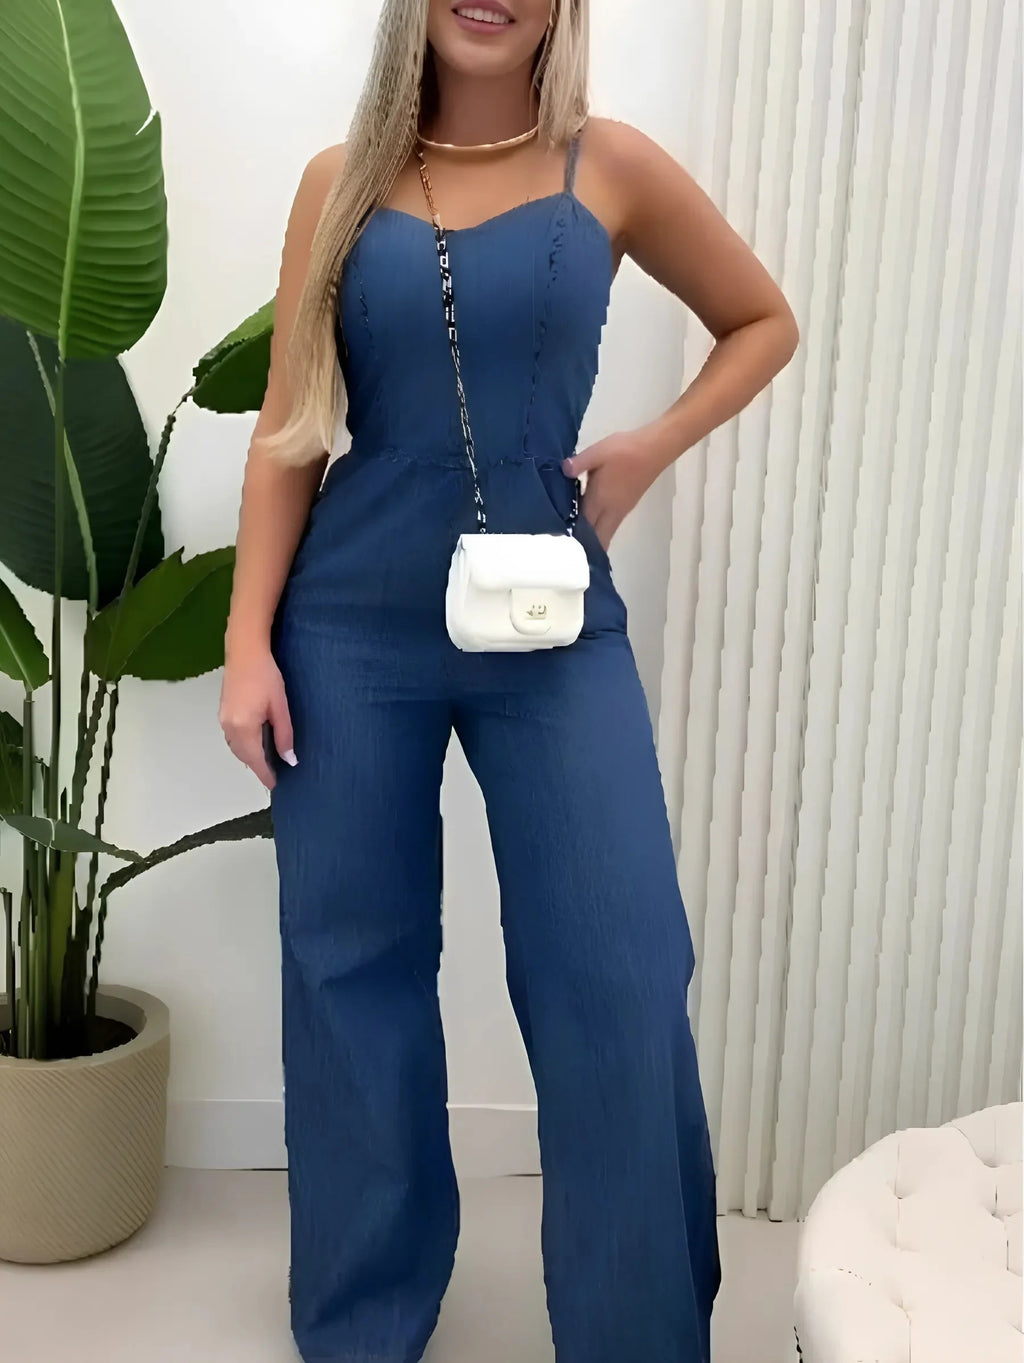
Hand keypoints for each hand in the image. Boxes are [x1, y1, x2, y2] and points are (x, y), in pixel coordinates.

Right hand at [219, 645, 296, 790]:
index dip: (265, 774)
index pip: (255, 759)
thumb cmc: (266, 676)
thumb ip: (284, 735)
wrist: (245, 652)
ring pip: (236, 747)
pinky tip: (255, 743)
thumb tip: (289, 759)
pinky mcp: (223, 712)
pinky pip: (232, 737)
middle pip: (243, 756)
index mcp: (244, 727)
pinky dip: (243, 746)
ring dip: (249, 756)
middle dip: (257, 766)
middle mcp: (229, 727)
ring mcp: (223, 719)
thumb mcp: (280, 707)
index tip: (275, 785)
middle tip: (274, 774)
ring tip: (267, 761)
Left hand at [561, 426, 666, 551]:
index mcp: (600, 500)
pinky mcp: (628, 505)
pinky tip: (591, 517)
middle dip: (586, 545)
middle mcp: (611, 510)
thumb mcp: (597, 452)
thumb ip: (578, 463)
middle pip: (599, 537)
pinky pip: (611, 524)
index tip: (560, 541)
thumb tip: (563, 470)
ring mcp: (622, 510)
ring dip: (595, 537)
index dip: (572, 536)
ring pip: (606, 533)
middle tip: (569, 544)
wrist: (654, 450)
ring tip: (577, 535)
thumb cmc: (624, 451)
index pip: (584, 526)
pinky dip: (601, 528)